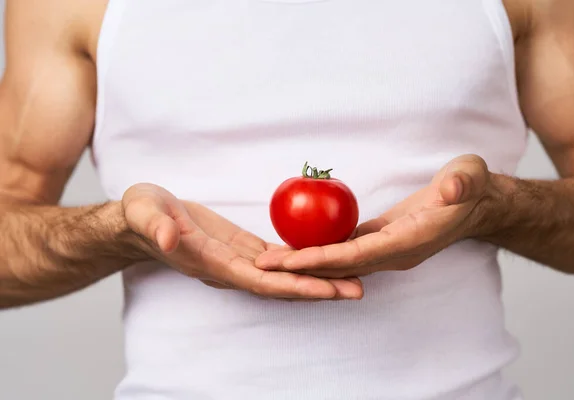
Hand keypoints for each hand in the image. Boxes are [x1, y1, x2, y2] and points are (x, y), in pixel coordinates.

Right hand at [121, 183, 362, 299]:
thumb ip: (155, 227)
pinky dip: (302, 260)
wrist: (142, 220)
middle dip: (319, 288)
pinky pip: (278, 258)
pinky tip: (325, 256)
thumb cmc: (142, 214)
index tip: (325, 290)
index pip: (260, 281)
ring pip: (285, 274)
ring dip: (317, 277)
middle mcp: (231, 269)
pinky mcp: (243, 248)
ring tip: (353, 277)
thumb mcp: (144, 212)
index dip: (293, 286)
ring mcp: (239, 260)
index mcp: (213, 263)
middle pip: (282, 284)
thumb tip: (169, 239)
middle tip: (358, 289)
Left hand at [256, 155, 489, 277]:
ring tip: (271, 260)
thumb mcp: (470, 177)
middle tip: (264, 265)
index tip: (291, 262)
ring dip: (307, 264)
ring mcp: (387, 250)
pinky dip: (321, 251)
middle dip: (303, 268)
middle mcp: (395, 254)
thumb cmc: (471, 188)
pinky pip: (346, 250)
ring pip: (341, 262)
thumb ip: (461, 184)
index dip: (324, 259)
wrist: (477, 204)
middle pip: (342, 266)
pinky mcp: (381, 240)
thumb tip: (450, 191)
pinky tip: (298, 246)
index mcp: (410, 241)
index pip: (359, 255)